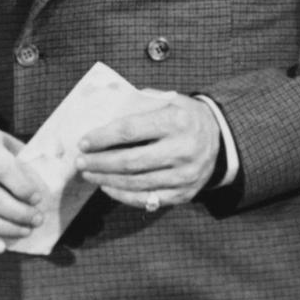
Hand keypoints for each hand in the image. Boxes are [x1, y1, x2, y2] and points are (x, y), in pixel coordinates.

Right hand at [0, 127, 45, 251]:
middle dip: (18, 212)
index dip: (22, 187)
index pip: (1, 169)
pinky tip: (1, 248)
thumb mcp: (9, 144)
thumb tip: (61, 153)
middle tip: (38, 219)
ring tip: (26, 230)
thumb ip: (34, 151)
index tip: (38, 199)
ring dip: (6, 229)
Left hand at [79, 92, 225, 212]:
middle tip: (80, 162)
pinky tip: (108, 187)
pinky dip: (123, 195)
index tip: (84, 142)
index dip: (102, 138)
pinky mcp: (184, 194)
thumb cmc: (184, 115)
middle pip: (130, 161)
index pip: (130, 130)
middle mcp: (183, 150)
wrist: (218, 137)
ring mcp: (185, 175)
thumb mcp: (167, 99)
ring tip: (89, 173)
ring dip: (106, 180)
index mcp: (177, 121)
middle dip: (99, 162)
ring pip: (136, 183)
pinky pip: (147, 199)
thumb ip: (137, 105)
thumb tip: (100, 116)